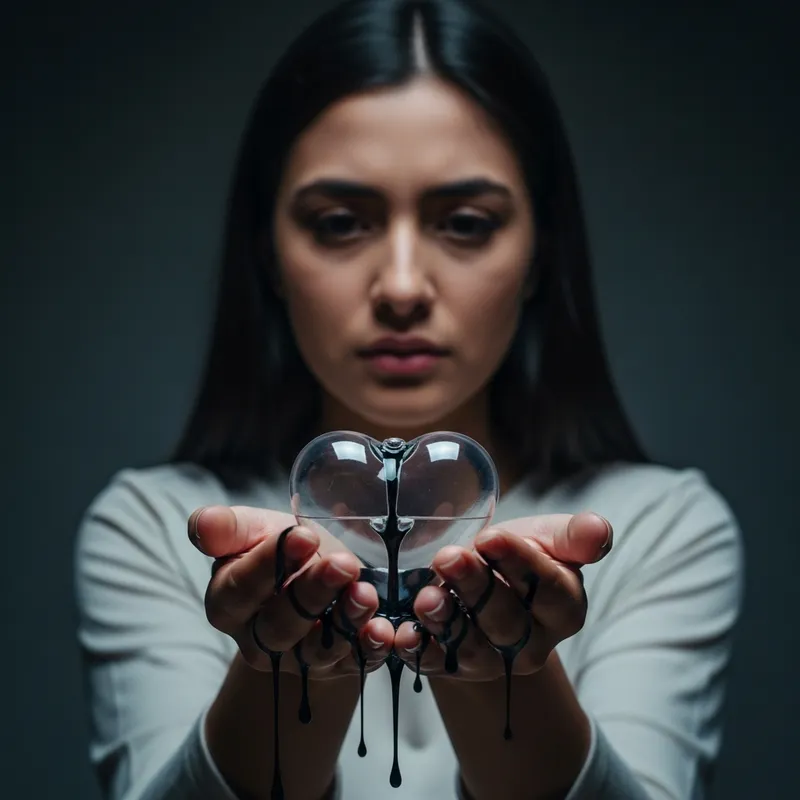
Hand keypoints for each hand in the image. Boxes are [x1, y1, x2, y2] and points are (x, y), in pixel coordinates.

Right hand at [188, 506, 394, 677]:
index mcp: (228, 603)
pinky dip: (370, 649)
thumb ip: (228, 528)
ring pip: (317, 649)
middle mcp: (258, 639)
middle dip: (313, 593)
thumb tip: (202, 524)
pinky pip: (354, 664)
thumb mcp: (255, 529)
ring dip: (345, 622)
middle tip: (342, 564)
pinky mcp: (337, 666)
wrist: (318, 571)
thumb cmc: (282, 547)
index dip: (270, 563)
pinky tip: (384, 631)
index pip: (242, 588)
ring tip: (367, 594)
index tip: (302, 536)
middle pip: (280, 625)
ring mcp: (298, 658)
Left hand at [394, 513, 611, 679]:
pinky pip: (434, 665)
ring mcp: (491, 660)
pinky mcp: (452, 667)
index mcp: (563, 609)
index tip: (490, 537)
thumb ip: (573, 536)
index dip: (519, 563)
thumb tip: (599, 530)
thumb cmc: (520, 554)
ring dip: (446, 622)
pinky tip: (401, 633)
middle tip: (449, 558)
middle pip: (505, 620)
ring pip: (470, 647)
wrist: (485, 576)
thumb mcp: (548, 537)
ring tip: (426, 597)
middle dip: (475, 588)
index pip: (546, 588)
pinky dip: (417, 651)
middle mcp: (531, 644)